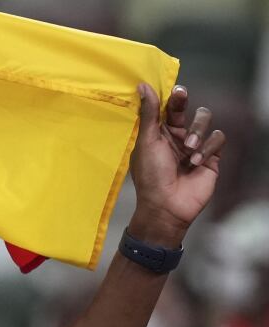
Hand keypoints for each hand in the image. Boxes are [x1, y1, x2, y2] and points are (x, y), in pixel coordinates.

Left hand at [129, 84, 224, 244]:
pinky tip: (197, 161)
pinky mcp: (211, 156)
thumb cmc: (151, 176)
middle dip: (183, 104)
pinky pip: (217, 139)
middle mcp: (176, 137)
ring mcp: (194, 146)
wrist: (167, 206)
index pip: (166, 108)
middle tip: (179, 97)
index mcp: (158, 134)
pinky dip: (208, 147)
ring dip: (197, 131)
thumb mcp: (147, 142)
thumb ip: (148, 114)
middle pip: (187, 109)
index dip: (170, 97)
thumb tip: (143, 86)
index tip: (171, 88)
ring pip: (204, 121)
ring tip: (188, 149)